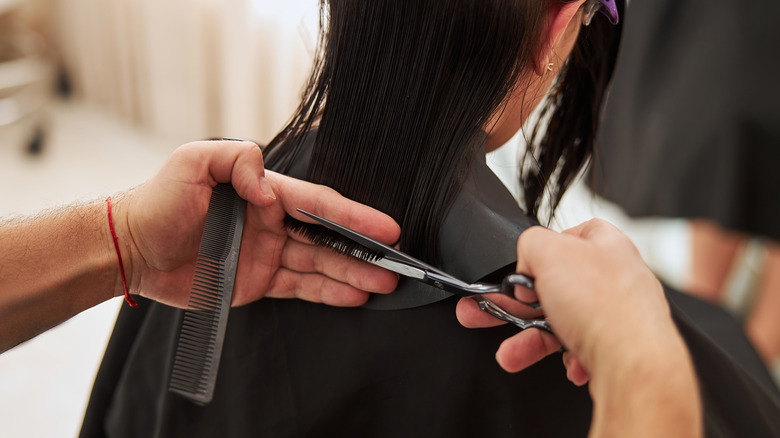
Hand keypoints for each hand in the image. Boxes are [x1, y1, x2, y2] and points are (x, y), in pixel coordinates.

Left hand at [115, 139, 399, 307]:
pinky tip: (354, 295)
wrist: (130, 249)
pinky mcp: (259, 282)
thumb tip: (269, 186)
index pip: (319, 204)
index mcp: (265, 193)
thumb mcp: (192, 164)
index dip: (355, 217)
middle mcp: (273, 222)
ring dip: (354, 273)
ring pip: (321, 264)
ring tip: (385, 284)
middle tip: (396, 263)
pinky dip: (328, 292)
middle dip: (364, 250)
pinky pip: (301, 287)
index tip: (387, 228)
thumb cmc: (157, 202)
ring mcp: (269, 253)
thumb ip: (236, 161)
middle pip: (328, 237)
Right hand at [456, 219, 676, 384]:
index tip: (522, 267)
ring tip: (510, 353)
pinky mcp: (621, 346)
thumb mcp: (549, 252)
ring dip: (531, 339)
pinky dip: (565, 358)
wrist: (636, 366)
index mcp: (607, 246)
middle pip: (558, 285)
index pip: (572, 235)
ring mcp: (620, 314)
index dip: (543, 250)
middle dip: (519, 305)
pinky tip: (563, 364)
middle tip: (492, 311)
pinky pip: (583, 348)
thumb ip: (530, 243)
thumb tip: (527, 260)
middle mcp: (617, 278)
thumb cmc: (605, 306)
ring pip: (565, 322)